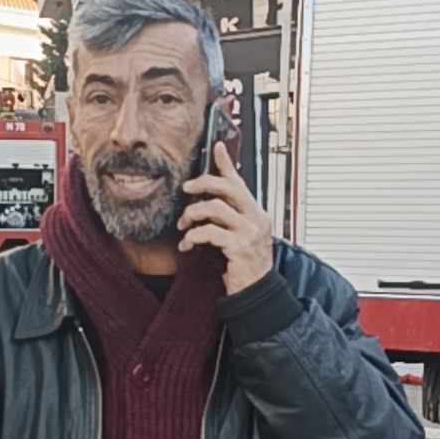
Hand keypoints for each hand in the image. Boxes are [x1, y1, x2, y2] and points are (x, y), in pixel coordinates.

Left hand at [178, 140, 272, 295]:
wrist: (255, 292)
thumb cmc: (244, 265)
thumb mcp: (238, 236)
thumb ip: (228, 218)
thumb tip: (208, 201)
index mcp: (256, 213)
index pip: (240, 183)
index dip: (226, 164)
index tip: (216, 147)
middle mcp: (257, 218)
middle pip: (228, 188)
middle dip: (203, 184)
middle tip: (186, 189)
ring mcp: (250, 232)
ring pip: (215, 208)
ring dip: (192, 215)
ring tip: (183, 226)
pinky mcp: (239, 247)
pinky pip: (209, 232)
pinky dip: (193, 237)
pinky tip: (187, 245)